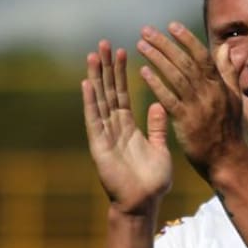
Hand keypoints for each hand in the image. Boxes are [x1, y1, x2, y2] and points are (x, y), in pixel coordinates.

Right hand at [82, 40, 172, 216]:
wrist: (143, 204)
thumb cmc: (153, 181)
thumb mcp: (159, 148)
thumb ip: (157, 127)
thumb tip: (159, 105)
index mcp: (129, 127)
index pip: (123, 94)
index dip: (122, 73)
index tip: (124, 51)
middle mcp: (114, 128)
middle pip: (108, 91)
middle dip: (106, 68)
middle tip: (104, 43)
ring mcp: (105, 135)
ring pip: (99, 101)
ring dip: (96, 78)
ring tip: (93, 55)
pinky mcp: (99, 146)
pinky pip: (94, 120)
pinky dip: (90, 102)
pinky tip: (87, 84)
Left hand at [135, 22, 244, 179]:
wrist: (227, 159)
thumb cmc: (229, 129)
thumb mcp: (234, 98)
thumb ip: (229, 72)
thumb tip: (226, 48)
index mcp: (219, 86)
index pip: (202, 56)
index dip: (187, 39)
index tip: (171, 26)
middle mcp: (209, 93)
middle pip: (185, 62)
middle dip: (165, 44)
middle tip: (146, 31)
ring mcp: (198, 107)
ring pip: (176, 77)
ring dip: (157, 59)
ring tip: (141, 45)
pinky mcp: (186, 122)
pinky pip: (168, 99)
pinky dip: (156, 84)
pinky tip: (143, 72)